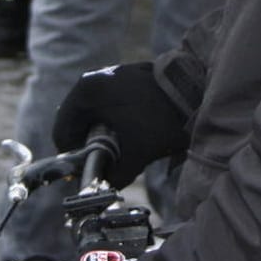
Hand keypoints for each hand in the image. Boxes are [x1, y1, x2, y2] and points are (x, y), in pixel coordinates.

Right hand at [52, 62, 187, 188]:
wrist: (197, 93)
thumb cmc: (162, 121)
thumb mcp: (135, 156)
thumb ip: (112, 176)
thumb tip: (101, 188)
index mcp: (87, 91)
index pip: (62, 129)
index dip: (70, 155)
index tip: (84, 170)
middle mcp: (95, 76)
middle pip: (77, 119)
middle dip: (86, 142)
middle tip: (101, 161)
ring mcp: (112, 72)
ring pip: (94, 109)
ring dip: (100, 131)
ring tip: (118, 148)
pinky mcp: (128, 74)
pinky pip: (109, 100)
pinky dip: (113, 117)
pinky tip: (130, 131)